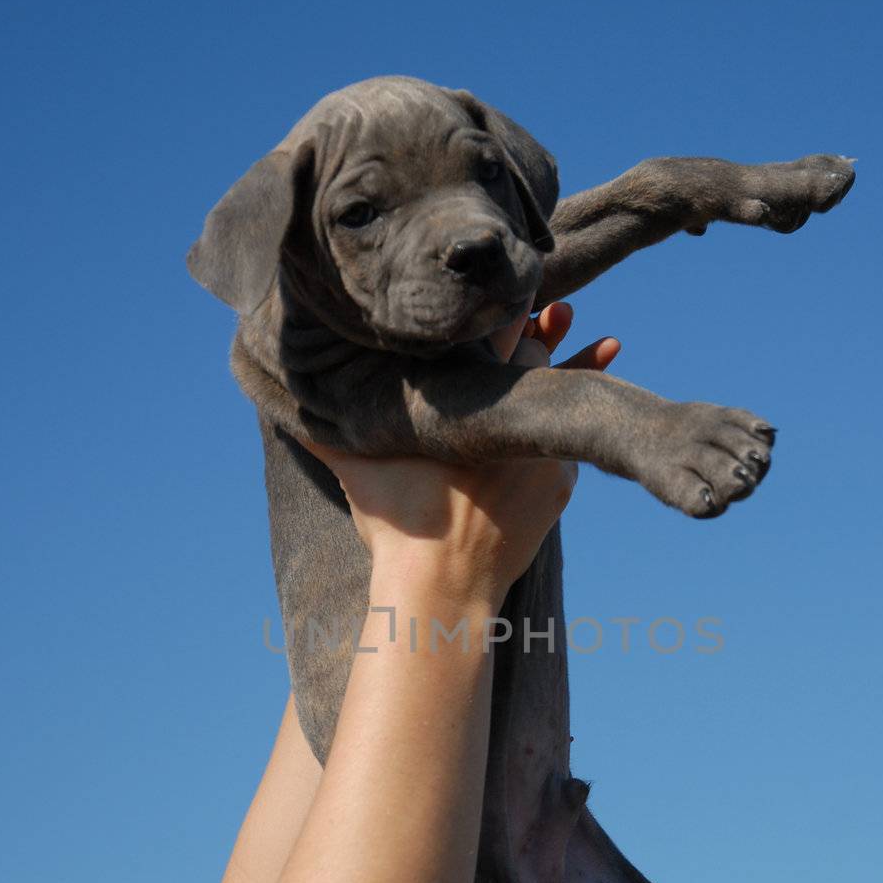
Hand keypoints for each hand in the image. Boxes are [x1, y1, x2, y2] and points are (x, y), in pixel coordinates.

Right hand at [302, 305, 619, 610]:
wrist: (443, 589)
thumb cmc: (396, 524)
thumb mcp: (355, 468)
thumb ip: (325, 427)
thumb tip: (277, 395)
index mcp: (462, 403)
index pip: (491, 338)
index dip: (504, 313)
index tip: (517, 293)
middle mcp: (511, 418)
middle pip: (532, 363)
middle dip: (543, 334)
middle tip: (563, 309)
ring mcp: (544, 452)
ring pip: (562, 400)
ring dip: (577, 370)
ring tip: (606, 341)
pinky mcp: (562, 484)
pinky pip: (568, 443)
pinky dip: (566, 429)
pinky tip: (588, 408)